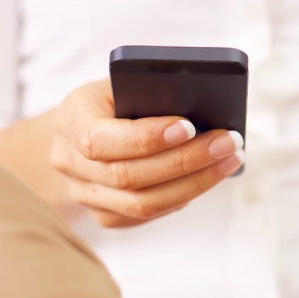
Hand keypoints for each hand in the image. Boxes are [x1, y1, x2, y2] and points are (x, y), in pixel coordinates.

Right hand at [49, 79, 244, 227]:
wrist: (83, 126)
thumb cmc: (116, 95)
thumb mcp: (124, 81)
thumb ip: (151, 92)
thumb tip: (203, 106)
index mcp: (70, 119)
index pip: (100, 140)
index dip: (146, 137)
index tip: (190, 127)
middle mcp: (68, 161)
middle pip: (127, 176)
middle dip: (186, 160)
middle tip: (229, 143)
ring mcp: (83, 194)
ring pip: (140, 204)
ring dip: (194, 184)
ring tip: (230, 160)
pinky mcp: (103, 214)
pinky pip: (145, 216)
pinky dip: (182, 197)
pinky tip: (209, 177)